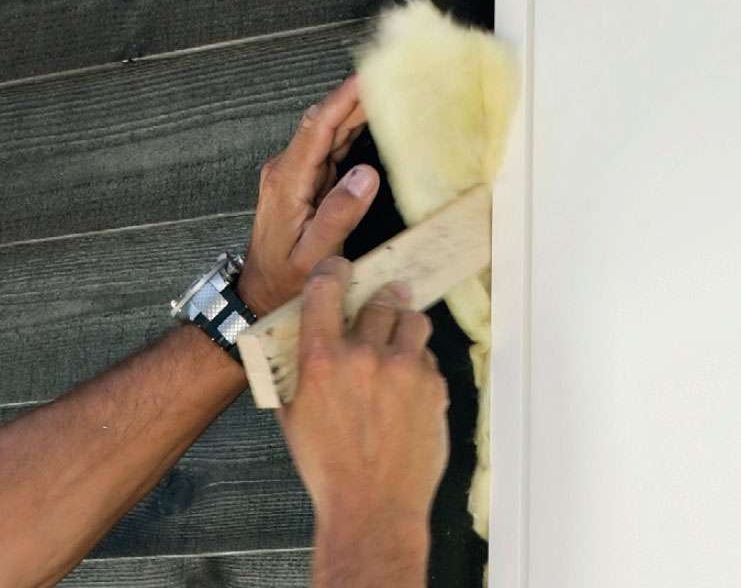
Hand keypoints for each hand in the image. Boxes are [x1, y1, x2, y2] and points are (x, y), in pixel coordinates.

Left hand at [238, 77, 378, 315]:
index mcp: (287, 182)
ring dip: (354, 111)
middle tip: (388, 79)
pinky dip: (350, 131)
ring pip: (327, 132)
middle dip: (354, 97)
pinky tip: (368, 121)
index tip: (367, 78)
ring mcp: (294, 174)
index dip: (343, 99)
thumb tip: (365, 175)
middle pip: (323, 122)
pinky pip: (329, 147)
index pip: (317, 127)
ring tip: (386, 93)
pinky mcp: (303, 181)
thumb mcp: (314, 256)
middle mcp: (286, 171)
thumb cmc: (285, 280)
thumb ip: (338, 215)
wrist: (261, 292)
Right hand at [281, 257, 449, 541]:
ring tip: (399, 345)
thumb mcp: (291, 414)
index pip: (326, 289)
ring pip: (412, 319)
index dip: (334, 271)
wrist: (373, 506)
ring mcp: (403, 370)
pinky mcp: (433, 385)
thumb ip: (293, 368)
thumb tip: (296, 338)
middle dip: (379, 302)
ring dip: (404, 326)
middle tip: (380, 309)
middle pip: (379, 300)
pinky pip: (429, 356)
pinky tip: (407, 389)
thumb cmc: (329, 466)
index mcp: (321, 360)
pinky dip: (419, 363)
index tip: (342, 270)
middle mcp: (363, 357)